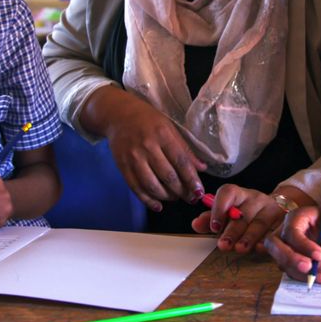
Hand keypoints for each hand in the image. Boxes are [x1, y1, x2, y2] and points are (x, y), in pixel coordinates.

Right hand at [100, 92, 206, 211]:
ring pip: (152, 185)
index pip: (181, 161)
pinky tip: (158, 205)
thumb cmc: (148, 120)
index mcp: (163, 134)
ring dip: (167, 197)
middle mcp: (147, 147)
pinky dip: (148, 200)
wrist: (118, 116)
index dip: (191, 179)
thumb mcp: (169, 128)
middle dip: (182, 191)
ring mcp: (133, 158)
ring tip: (175, 198)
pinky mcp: (122, 167)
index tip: (199, 191)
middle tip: (190, 198)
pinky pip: (136, 188)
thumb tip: (201, 168)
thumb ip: (184, 149)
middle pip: (168, 176)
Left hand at [191, 185, 282, 253]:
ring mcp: (272, 209)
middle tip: (223, 245)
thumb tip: (195, 224)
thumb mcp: (229, 212)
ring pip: (260, 223)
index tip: (213, 227)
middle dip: (232, 230)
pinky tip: (261, 248)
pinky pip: (277, 230)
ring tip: (240, 249)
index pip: (228, 193)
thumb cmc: (246, 212)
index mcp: (239, 194)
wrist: (278, 207)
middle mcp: (256, 199)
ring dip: (249, 236)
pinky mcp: (285, 220)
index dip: (219, 208)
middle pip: (243, 214)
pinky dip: (268, 240)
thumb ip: (211, 218)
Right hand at [264, 203, 320, 284]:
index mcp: (297, 216)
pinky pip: (290, 270)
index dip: (303, 245)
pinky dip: (303, 277)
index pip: (292, 231)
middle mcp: (285, 230)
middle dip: (290, 259)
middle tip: (309, 268)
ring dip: (300, 273)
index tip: (320, 255)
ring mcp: (284, 246)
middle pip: (275, 245)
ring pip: (282, 261)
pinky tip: (320, 278)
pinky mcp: (289, 260)